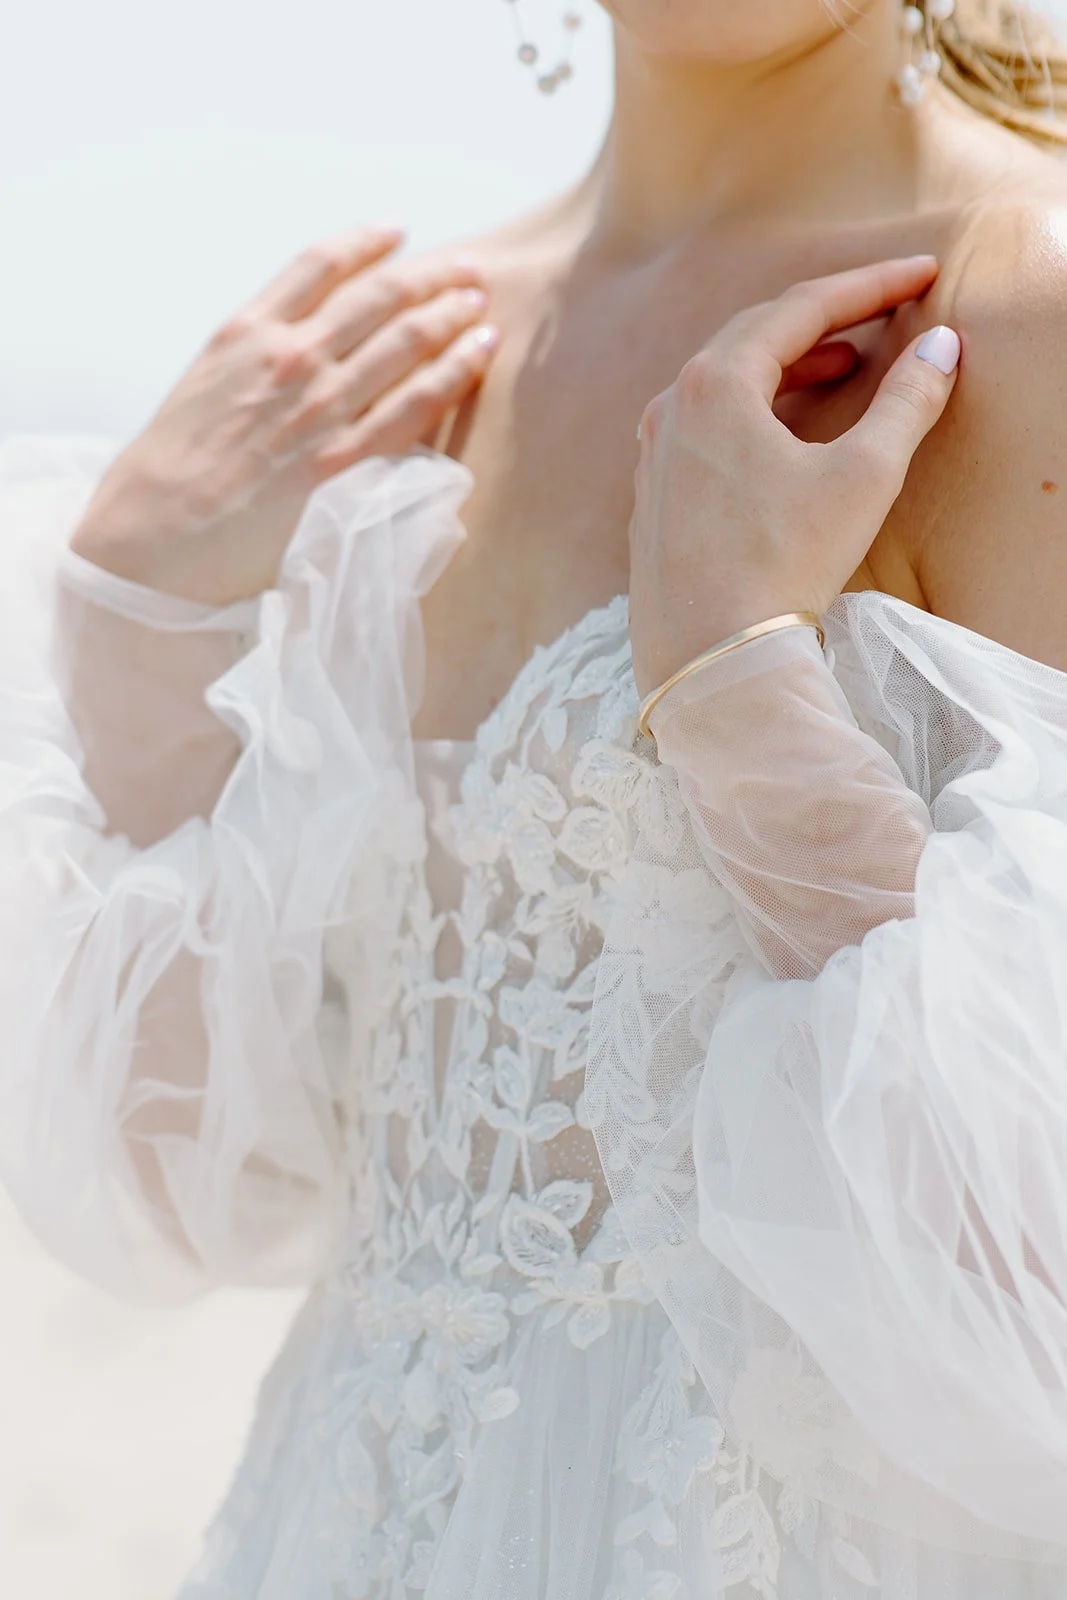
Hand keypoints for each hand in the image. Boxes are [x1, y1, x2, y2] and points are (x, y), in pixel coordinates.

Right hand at [70, 227, 496, 604]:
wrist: (154, 531)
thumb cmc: (174, 469)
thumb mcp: (205, 385)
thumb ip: (252, 359)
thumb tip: (295, 345)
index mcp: (246, 331)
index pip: (318, 264)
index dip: (366, 242)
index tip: (398, 232)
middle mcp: (287, 357)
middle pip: (376, 296)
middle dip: (429, 276)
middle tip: (466, 270)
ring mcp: (317, 407)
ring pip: (403, 340)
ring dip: (451, 314)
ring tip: (480, 304)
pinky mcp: (341, 459)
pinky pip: (413, 404)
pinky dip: (454, 370)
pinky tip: (481, 352)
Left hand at [628, 257, 960, 694]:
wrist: (710, 658)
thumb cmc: (782, 564)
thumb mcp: (862, 477)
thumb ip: (906, 402)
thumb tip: (940, 347)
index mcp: (715, 383)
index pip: (802, 307)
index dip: (870, 286)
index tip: (920, 275)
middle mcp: (671, 408)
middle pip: (755, 336)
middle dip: (825, 319)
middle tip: (883, 313)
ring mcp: (654, 456)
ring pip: (724, 385)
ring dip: (785, 366)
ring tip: (839, 368)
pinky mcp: (652, 500)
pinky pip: (704, 431)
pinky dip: (752, 414)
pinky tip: (782, 438)